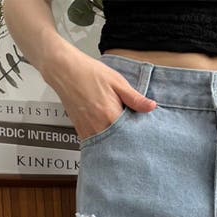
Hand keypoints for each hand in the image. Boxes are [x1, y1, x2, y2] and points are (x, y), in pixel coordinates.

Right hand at [42, 46, 157, 140]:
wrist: (64, 70)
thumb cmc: (89, 73)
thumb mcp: (117, 82)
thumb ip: (135, 98)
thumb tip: (152, 107)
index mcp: (111, 116)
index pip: (132, 135)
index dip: (140, 136)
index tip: (146, 135)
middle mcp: (99, 128)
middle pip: (120, 144)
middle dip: (129, 143)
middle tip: (137, 139)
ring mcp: (89, 132)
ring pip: (108, 146)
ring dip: (117, 144)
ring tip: (123, 137)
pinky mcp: (82, 133)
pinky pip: (97, 144)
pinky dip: (105, 142)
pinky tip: (110, 135)